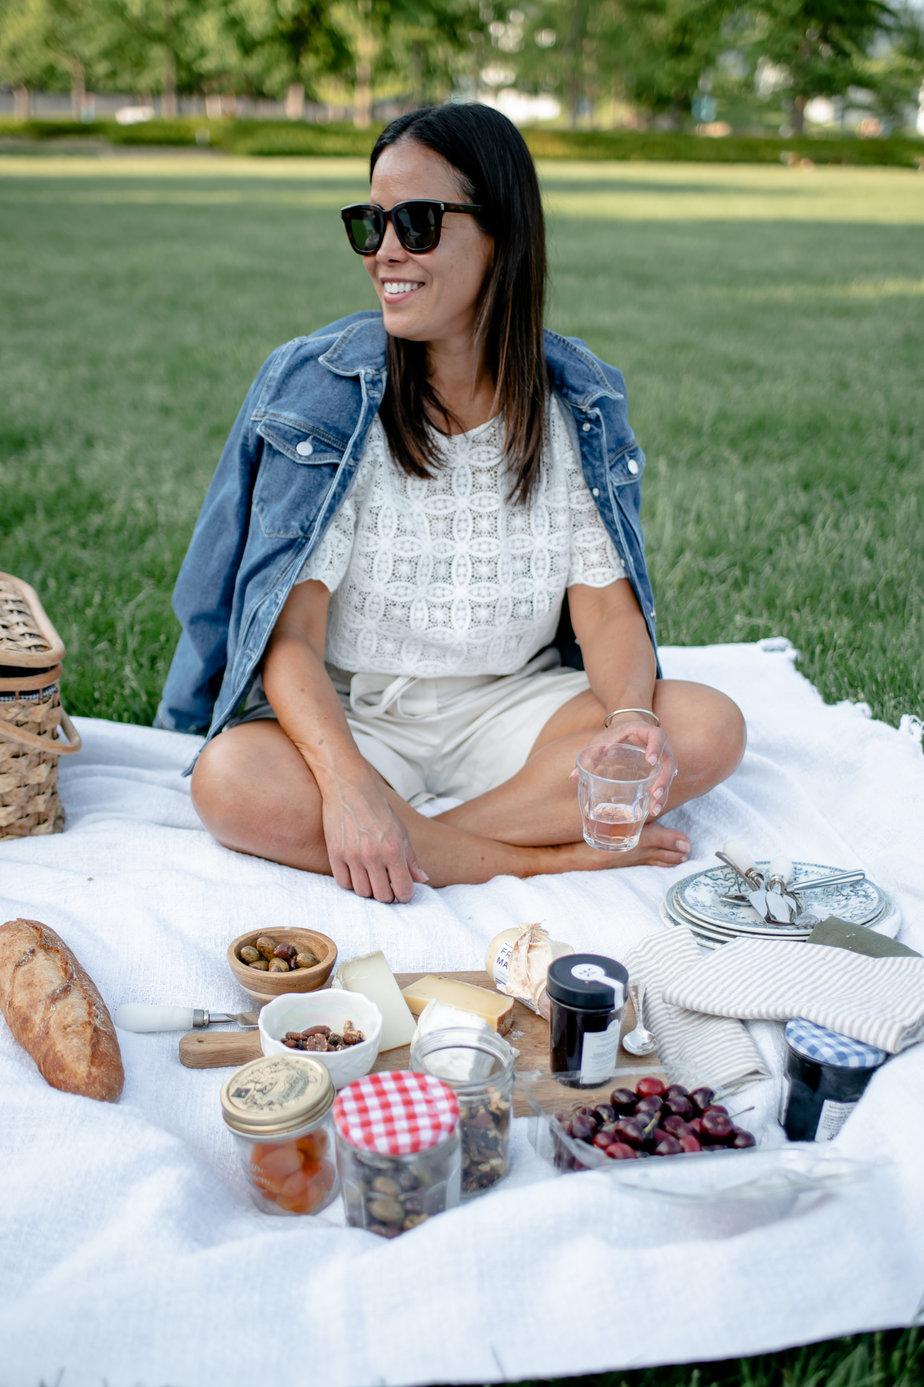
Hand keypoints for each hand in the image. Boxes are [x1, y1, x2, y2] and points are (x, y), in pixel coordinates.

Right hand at [319, 771, 427, 903]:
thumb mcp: (401, 832)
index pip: (403, 890)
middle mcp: (373, 855)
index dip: (405, 895)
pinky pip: (343, 883)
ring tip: (371, 878)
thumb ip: (411, 859)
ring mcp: (352, 855)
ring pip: (362, 892)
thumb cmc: (379, 809)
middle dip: (387, 895)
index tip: (402, 892)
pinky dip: (351, 882)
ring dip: (368, 889)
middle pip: (382, 896)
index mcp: (394, 849)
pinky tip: (356, 873)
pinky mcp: (335, 853)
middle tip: (387, 885)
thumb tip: (422, 880)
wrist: (350, 787)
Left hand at [570, 714, 677, 816]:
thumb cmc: (613, 735)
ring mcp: (662, 759)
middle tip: (654, 794)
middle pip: (669, 761)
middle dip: (663, 779)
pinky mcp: (660, 770)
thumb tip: (572, 778)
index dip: (656, 747)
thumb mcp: (600, 741)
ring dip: (663, 792)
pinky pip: (664, 783)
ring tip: (654, 809)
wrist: (628, 730)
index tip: (650, 760)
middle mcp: (659, 745)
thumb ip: (588, 756)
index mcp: (646, 732)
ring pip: (669, 775)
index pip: (657, 736)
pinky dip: (659, 796)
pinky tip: (652, 810)